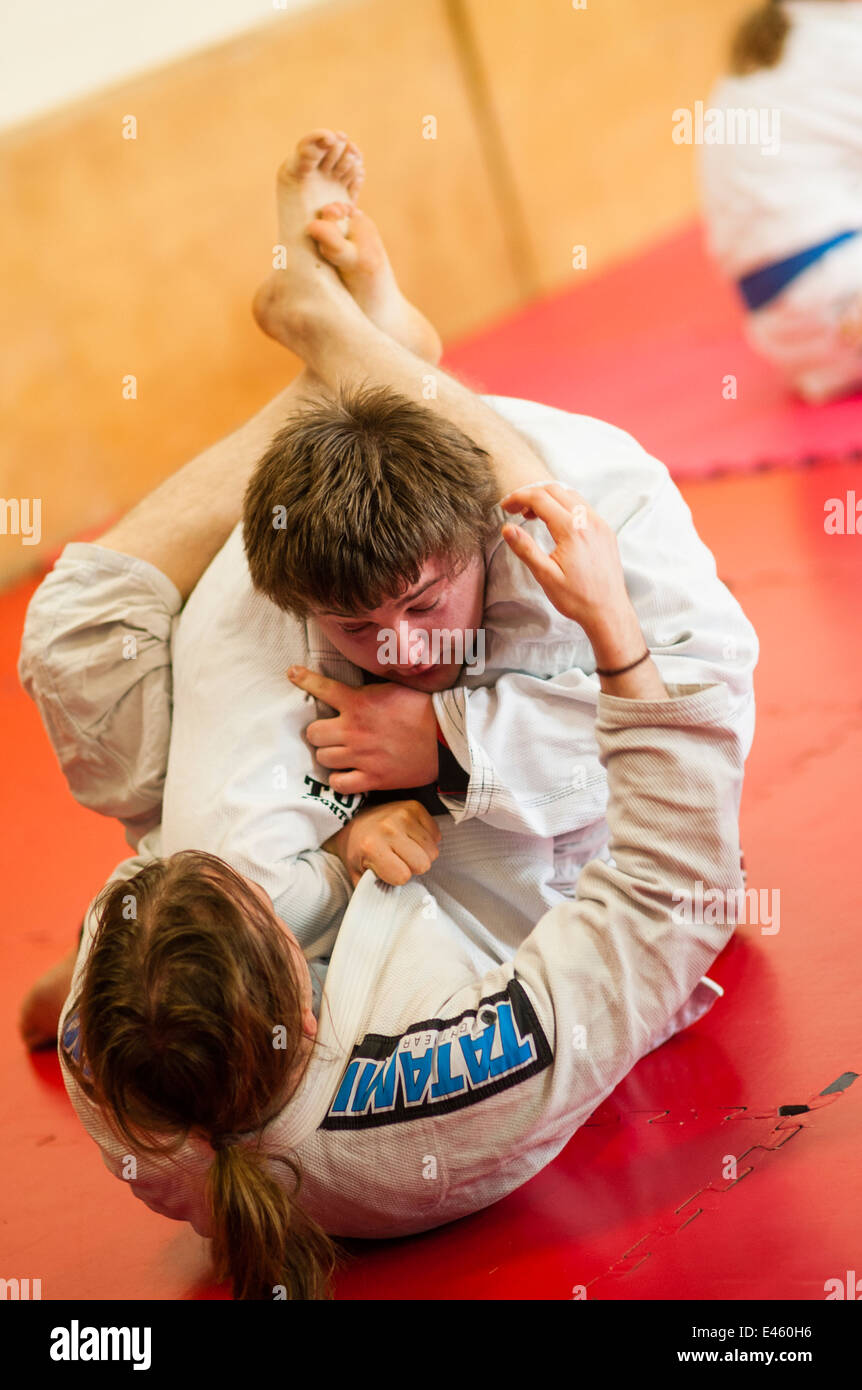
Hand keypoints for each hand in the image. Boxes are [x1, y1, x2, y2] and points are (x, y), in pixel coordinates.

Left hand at [287, 666, 439, 793]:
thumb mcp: (391, 690)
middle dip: (320, 732)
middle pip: (313, 733)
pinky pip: (339, 784)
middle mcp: (354, 730)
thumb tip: (351, 691)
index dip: (304, 679)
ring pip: (323, 758)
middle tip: (331, 733)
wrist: (446, 738)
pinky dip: (340, 779)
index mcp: (358, 703)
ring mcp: (361, 756)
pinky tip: (348, 773)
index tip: (293, 674)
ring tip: (342, 753)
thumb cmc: (423, 710)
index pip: (322, 688)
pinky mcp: (373, 778)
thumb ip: (366, 692)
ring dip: (330, 755)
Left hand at [324, 800, 441, 886]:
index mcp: (372, 847)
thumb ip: (371, 890)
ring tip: (405, 848)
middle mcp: (388, 829)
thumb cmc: (357, 849)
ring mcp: (403, 815)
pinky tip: (411, 837)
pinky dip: (427, 839)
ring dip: (421, 853)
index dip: (398, 877)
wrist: (353, 817)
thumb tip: (388, 906)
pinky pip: (436, 834)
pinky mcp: (415, 807)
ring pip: (432, 850)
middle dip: (413, 867)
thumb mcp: (356, 874)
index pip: (403, 876)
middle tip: (400, 860)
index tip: (389, 870)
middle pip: (423, 863)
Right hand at [500, 483, 643, 660]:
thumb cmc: (577, 598)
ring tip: (531, 515)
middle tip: (515, 508)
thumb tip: (506, 528)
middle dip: (531, 494)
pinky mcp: (606, 531)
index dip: (519, 497)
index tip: (505, 506)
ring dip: (548, 498)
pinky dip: (564, 505)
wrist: (608, 611)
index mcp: (572, 529)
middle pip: (555, 490)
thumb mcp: (545, 576)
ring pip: (570, 495)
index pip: (540, 498)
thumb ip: (525, 548)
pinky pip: (583, 506)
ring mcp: (600, 524)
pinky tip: (555, 522)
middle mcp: (589, 520)